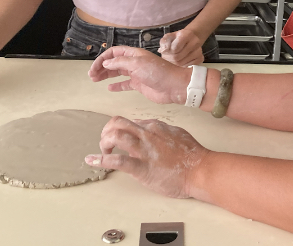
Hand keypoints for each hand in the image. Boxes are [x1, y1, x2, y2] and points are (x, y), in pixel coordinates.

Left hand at [85, 116, 208, 198]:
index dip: (120, 130)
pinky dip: (100, 161)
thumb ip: (163, 131)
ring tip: (103, 152)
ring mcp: (144, 150)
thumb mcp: (177, 134)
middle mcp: (147, 134)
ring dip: (104, 143)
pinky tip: (92, 161)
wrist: (200, 170)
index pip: (130, 122)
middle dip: (106, 132)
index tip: (118, 139)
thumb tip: (153, 131)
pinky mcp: (141, 167)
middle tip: (106, 144)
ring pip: (115, 136)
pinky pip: (117, 161)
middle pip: (118, 123)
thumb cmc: (192, 155)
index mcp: (155, 126)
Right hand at [88, 46, 189, 104]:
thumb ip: (120, 62)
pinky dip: (116, 85)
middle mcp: (134, 62)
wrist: (174, 86)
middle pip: (114, 63)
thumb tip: (106, 63)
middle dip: (101, 68)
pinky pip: (125, 84)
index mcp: (134, 54)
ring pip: (117, 73)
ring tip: (95, 80)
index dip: (102, 59)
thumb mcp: (137, 64)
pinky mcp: (139, 85)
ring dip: (106, 75)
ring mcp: (137, 74)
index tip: (94, 69)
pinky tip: (109, 88)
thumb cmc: (158, 72)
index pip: (114, 53)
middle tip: (91, 76)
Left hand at [159, 28, 204, 66]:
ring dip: (174, 64)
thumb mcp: (169, 37)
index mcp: (187, 34)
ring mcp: (199, 51)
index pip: (175, 48)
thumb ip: (164, 42)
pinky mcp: (200, 58)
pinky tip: (180, 61)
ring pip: (182, 64)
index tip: (166, 51)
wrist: (191, 38)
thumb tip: (162, 51)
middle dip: (169, 59)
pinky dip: (182, 66)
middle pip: (177, 57)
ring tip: (172, 59)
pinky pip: (188, 66)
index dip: (168, 52)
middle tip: (167, 58)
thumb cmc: (177, 38)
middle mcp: (195, 42)